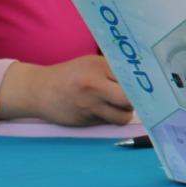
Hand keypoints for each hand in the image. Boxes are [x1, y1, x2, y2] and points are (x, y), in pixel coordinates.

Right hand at [0, 55, 135, 126]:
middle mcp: (95, 86)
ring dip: (124, 113)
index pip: (131, 78)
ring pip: (122, 116)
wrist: (38, 90)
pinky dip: (109, 118)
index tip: (147, 88)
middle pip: (130, 99)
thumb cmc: (69, 75)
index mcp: (99, 66)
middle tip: (134, 99)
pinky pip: (108, 122)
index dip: (140, 85)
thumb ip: (113, 71)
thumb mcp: (90, 63)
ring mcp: (90, 105)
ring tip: (118, 106)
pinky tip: (100, 110)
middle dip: (135, 102)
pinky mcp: (85, 121)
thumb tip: (141, 82)